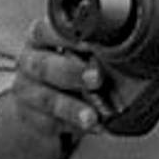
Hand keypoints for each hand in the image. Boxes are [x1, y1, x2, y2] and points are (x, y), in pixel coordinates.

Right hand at [3, 18, 112, 146]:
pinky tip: (94, 127)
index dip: (64, 36)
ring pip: (47, 99)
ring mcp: (28, 91)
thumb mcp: (78, 52)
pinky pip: (51, 123)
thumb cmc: (69, 68)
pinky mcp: (32, 117)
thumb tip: (129, 50)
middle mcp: (29, 62)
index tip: (88, 42)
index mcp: (40, 39)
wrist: (42, 105)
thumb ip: (95, 47)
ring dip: (72, 108)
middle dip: (71, 72)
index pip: (44, 31)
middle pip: (43, 66)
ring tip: (92, 116)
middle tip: (97, 78)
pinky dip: (74, 126)